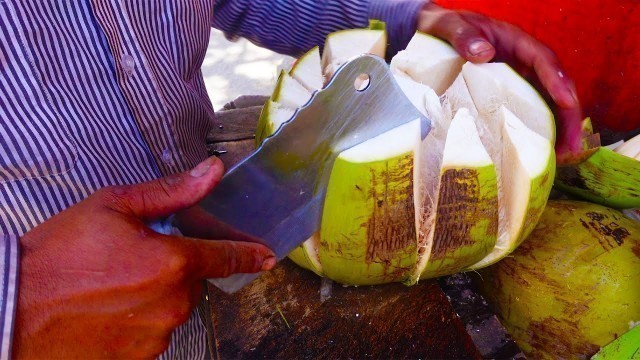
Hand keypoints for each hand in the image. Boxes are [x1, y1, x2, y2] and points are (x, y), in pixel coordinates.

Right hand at [13, 156, 274, 358]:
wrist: (14, 310)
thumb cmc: (59, 254)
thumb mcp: (113, 206)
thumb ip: (171, 192)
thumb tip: (213, 171)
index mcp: (173, 262)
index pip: (226, 257)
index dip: (248, 254)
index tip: (266, 256)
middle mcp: (173, 303)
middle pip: (194, 280)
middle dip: (177, 266)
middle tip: (136, 256)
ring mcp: (157, 336)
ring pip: (174, 307)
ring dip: (157, 293)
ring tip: (113, 283)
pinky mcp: (139, 358)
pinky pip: (154, 331)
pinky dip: (142, 318)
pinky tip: (110, 307)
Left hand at [417, 3, 584, 163]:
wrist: (436, 34)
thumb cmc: (446, 28)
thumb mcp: (451, 27)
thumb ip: (464, 37)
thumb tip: (484, 53)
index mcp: (516, 42)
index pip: (543, 60)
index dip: (557, 81)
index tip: (567, 102)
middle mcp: (524, 63)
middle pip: (555, 87)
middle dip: (568, 115)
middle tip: (571, 144)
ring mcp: (518, 80)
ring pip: (546, 103)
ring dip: (558, 129)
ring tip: (562, 156)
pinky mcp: (509, 96)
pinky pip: (528, 112)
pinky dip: (536, 131)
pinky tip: (538, 152)